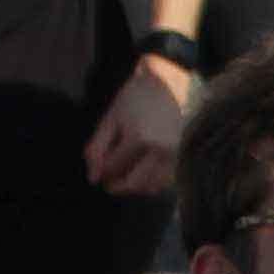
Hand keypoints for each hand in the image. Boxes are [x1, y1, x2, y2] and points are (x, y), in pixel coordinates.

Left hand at [82, 54, 191, 197]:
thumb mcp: (112, 117)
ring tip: (123, 178)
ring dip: (133, 188)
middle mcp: (158, 151)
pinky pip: (164, 182)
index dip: (100, 170)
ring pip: (149, 186)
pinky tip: (141, 176)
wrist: (170, 85)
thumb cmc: (137, 96)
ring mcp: (173, 156)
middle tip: (107, 181)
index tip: (96, 167)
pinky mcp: (180, 158)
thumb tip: (92, 177)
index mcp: (138, 138)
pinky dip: (150, 185)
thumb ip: (98, 147)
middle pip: (131, 182)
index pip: (112, 167)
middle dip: (115, 185)